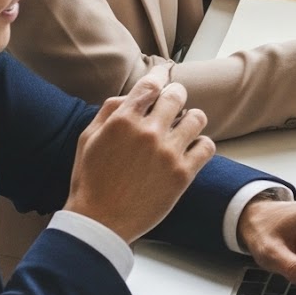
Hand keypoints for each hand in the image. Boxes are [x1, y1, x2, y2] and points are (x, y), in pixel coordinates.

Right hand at [62, 65, 214, 243]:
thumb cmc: (90, 181)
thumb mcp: (87, 140)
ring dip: (191, 118)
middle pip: (177, 95)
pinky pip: (207, 146)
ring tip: (183, 127)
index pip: (151, 84)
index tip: (164, 72)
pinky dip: (201, 144)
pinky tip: (190, 149)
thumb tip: (130, 95)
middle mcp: (148, 132)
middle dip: (175, 95)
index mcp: (122, 121)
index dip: (160, 74)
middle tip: (173, 101)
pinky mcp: (183, 174)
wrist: (100, 222)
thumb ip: (109, 112)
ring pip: (197, 118)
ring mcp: (168, 153)